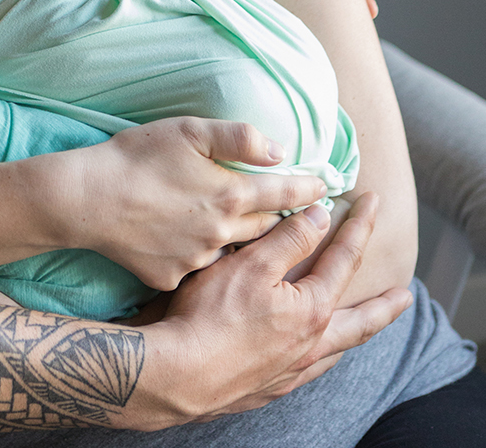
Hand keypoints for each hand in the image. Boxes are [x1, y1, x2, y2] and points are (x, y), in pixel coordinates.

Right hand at [63, 117, 328, 288]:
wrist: (84, 199)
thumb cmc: (133, 157)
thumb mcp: (187, 131)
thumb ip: (238, 137)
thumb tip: (279, 150)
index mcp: (232, 194)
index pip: (286, 193)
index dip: (309, 189)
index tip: (325, 189)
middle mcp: (224, 232)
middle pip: (265, 227)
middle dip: (279, 218)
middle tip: (287, 210)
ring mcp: (198, 259)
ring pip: (231, 250)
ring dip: (236, 239)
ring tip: (230, 228)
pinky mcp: (170, 276)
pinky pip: (192, 267)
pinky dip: (193, 256)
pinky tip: (178, 244)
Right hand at [131, 192, 410, 425]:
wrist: (182, 376)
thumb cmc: (211, 316)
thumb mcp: (249, 265)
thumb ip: (288, 240)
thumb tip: (320, 216)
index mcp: (312, 309)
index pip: (343, 260)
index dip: (359, 227)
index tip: (374, 203)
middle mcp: (312, 343)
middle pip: (360, 321)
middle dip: (384, 305)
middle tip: (406, 296)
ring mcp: (293, 368)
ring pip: (337, 350)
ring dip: (354, 334)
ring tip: (363, 326)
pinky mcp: (270, 385)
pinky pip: (311, 370)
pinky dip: (323, 358)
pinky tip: (312, 357)